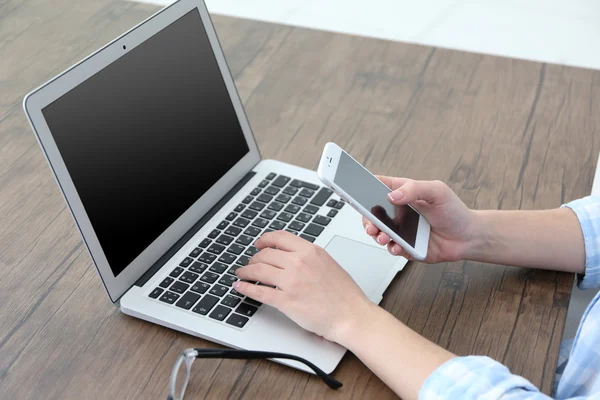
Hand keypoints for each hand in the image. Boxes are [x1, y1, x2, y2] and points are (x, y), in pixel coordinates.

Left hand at [233, 231, 371, 342]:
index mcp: (310, 251)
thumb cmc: (345, 295)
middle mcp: (299, 263)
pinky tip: (241, 287)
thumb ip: (309, 257)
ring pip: (258, 270)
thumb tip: (290, 255)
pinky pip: (259, 292)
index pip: (279, 237)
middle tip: (250, 264)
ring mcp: (291, 282)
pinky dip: (246, 288)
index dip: (264, 239)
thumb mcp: (328, 263)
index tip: (258, 244)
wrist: (351, 316)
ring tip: (242, 274)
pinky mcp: (286, 301)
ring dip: (246, 271)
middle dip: (253, 259)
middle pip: (265, 254)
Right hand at [363, 177, 475, 262]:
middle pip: (373, 213)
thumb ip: (413, 189)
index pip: (378, 187)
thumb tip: (392, 195)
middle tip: (371, 225)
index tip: (356, 191)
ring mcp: (401, 230)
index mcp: (403, 193)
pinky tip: (398, 247)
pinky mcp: (406, 246)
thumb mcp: (437, 191)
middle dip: (367, 219)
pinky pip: (392, 248)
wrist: (468, 237)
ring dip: (377, 236)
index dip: (364, 187)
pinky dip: (392, 248)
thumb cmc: (454, 211)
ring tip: (383, 237)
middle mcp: (399, 212)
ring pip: (379, 233)